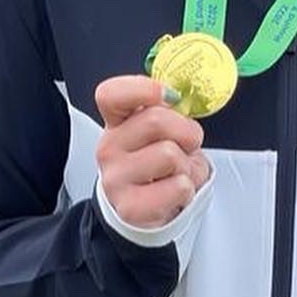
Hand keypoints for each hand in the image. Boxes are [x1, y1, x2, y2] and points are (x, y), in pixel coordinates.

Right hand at [94, 75, 211, 228]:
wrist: (150, 206)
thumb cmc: (160, 163)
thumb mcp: (163, 132)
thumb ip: (169, 110)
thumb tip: (180, 97)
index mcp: (116, 121)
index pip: (111, 94)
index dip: (141, 89)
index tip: (166, 95)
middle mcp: (109, 147)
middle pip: (156, 120)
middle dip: (186, 132)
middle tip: (186, 146)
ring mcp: (115, 179)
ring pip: (169, 155)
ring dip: (187, 164)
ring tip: (177, 173)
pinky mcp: (130, 207)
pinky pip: (178, 186)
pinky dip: (188, 189)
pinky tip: (174, 192)